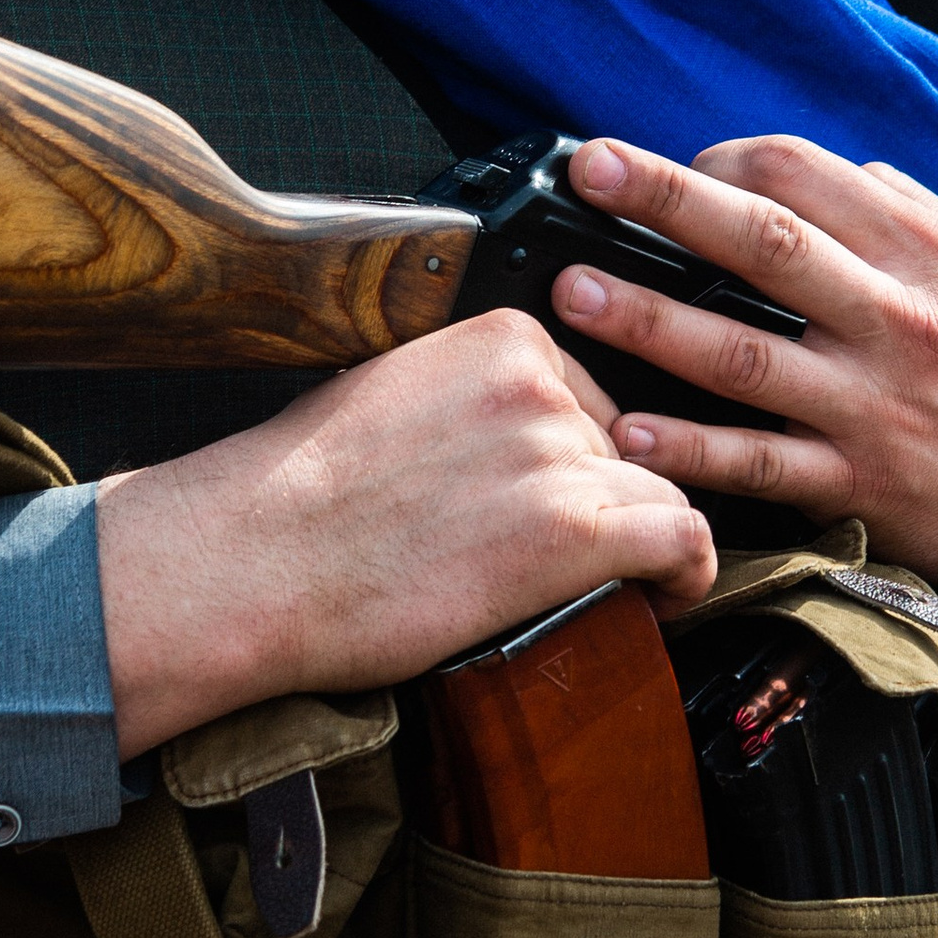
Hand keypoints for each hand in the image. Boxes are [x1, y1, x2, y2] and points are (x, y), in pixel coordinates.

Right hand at [96, 312, 714, 755]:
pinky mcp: (570, 533)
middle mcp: (537, 386)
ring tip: (614, 584)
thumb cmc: (294, 496)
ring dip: (637, 542)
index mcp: (496, 340)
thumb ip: (458, 398)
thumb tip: (490, 440)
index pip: (589, 391)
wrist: (250, 560)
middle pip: (623, 446)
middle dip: (600, 501)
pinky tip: (670, 597)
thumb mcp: (385, 395)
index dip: (579, 455)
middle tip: (553, 555)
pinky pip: (682, 541)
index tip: (558, 496)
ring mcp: (557, 455)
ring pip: (657, 493)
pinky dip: (686, 574)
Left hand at [548, 135, 937, 673]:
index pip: (807, 176)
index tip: (667, 167)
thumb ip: (920, 219)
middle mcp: (901, 321)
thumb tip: (844, 172)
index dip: (724, 160)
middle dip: (666, 199)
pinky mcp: (865, 487)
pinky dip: (693, 450)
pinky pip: (762, 465)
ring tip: (575, 293)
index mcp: (931, 256)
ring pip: (745, 353)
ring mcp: (878, 407)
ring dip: (650, 320)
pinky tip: (632, 432)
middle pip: (763, 241)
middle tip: (590, 170)